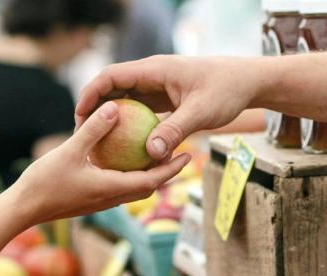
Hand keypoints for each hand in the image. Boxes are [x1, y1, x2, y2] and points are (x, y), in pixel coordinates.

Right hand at [15, 101, 190, 225]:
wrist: (23, 209)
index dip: (172, 169)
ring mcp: (101, 201)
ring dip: (149, 175)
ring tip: (157, 154)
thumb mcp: (69, 151)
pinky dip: (129, 175)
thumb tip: (114, 107)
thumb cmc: (44, 182)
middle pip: (148, 186)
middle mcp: (111, 198)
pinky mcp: (91, 200)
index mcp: (112, 189)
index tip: (188, 155)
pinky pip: (118, 187)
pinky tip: (124, 159)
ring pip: (134, 188)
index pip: (152, 181)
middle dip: (167, 172)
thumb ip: (93, 130)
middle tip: (181, 153)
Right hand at [75, 55, 260, 161]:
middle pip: (113, 89)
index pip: (111, 76)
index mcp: (154, 70)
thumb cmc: (226, 91)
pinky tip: (127, 149)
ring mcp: (158, 87)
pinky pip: (141, 112)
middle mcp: (152, 76)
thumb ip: (175, 131)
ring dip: (112, 120)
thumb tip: (150, 154)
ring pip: (126, 101)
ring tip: (99, 144)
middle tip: (82, 135)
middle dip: (95, 109)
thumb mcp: (200, 112)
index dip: (91, 94)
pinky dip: (131, 127)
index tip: (79, 117)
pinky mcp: (166, 99)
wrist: (247, 82)